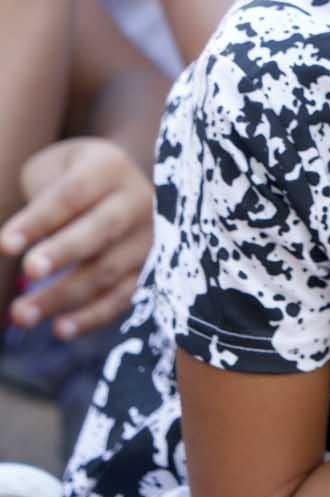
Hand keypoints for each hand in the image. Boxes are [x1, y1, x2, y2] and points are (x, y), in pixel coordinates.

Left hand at [0, 137, 152, 337]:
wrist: (118, 187)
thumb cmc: (72, 179)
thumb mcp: (55, 171)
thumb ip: (37, 197)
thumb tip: (9, 242)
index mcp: (110, 168)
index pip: (73, 193)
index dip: (40, 219)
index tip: (5, 244)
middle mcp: (136, 200)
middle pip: (101, 228)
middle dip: (64, 251)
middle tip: (29, 270)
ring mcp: (146, 238)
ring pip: (108, 269)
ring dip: (64, 295)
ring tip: (21, 314)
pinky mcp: (149, 271)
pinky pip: (122, 298)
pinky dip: (92, 317)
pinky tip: (60, 329)